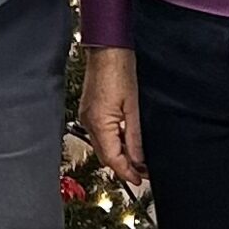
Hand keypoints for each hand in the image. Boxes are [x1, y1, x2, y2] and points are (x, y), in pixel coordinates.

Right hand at [79, 47, 144, 185]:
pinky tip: (126, 141)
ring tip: (137, 159)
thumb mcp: (133, 107)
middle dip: (123, 166)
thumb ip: (135, 137)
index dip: (126, 172)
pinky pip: (100, 133)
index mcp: (99, 123)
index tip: (139, 179)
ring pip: (102, 145)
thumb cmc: (120, 69)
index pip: (112, 158)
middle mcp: (88, 122)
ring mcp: (87, 116)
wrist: (108, 48)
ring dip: (118, 154)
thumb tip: (138, 159)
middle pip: (105, 155)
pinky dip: (113, 141)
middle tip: (141, 173)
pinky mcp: (89, 110)